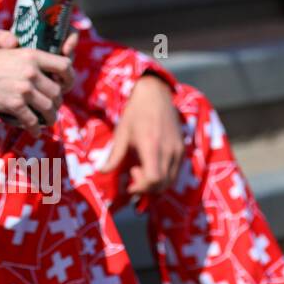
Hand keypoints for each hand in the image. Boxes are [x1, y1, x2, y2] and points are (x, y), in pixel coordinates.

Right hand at [0, 35, 71, 134]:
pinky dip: (34, 129)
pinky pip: (32, 120)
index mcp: (31, 55)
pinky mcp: (13, 104)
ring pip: (49, 108)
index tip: (64, 85)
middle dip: (57, 102)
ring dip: (50, 117)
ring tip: (46, 121)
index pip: (64, 65)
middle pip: (57, 92)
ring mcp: (23, 89)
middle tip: (52, 107)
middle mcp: (31, 71)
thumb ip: (7, 39)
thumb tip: (15, 41)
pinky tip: (34, 132)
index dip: (69, 78)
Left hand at [98, 74, 184, 195]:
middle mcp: (168, 150)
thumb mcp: (121, 133)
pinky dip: (164, 177)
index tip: (130, 179)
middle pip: (162, 184)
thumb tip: (102, 171)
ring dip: (156, 184)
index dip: (141, 186)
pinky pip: (176, 172)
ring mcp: (178, 151)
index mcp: (151, 146)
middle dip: (146, 187)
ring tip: (142, 170)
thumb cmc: (135, 113)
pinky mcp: (182, 149)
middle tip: (133, 174)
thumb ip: (114, 155)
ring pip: (171, 181)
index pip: (153, 179)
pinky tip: (152, 166)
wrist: (155, 96)